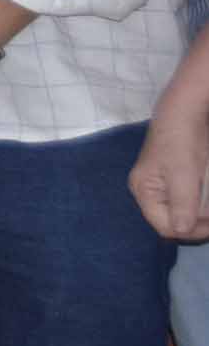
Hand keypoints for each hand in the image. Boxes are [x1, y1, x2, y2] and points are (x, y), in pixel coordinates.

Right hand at [133, 96, 208, 240]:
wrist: (186, 114)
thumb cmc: (181, 142)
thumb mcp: (183, 175)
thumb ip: (181, 205)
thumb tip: (181, 231)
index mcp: (143, 191)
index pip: (164, 226)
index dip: (190, 230)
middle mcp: (148, 192)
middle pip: (173, 220)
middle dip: (197, 221)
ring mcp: (161, 186)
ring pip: (183, 212)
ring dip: (201, 213)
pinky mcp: (174, 180)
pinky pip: (187, 201)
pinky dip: (200, 203)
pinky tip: (206, 194)